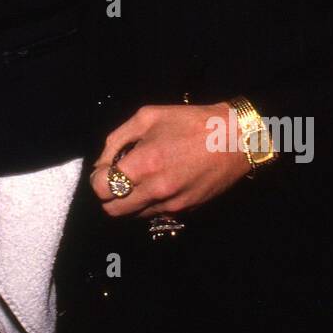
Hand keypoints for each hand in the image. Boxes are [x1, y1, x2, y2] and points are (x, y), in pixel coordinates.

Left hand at [90, 103, 249, 218]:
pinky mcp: (186, 210)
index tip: (104, 170)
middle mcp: (156, 190)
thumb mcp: (147, 117)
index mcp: (144, 163)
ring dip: (129, 202)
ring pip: (133, 215)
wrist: (235, 139)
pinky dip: (149, 204)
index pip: (102, 189)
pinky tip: (158, 184)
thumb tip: (101, 164)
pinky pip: (156, 214)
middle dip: (109, 196)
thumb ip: (116, 140)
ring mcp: (172, 204)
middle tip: (117, 179)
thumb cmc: (190, 122)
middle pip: (114, 210)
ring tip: (140, 181)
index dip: (97, 179)